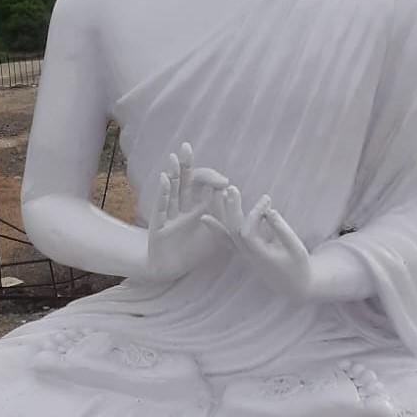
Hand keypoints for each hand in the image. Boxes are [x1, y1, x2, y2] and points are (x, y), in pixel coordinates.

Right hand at [147, 142, 228, 281]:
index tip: (225, 184)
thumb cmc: (195, 251)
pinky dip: (163, 192)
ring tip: (174, 157)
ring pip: (172, 189)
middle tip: (186, 147)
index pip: (204, 185)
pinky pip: (161, 206)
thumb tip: (257, 215)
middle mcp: (183, 206)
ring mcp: (170, 214)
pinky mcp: (159, 224)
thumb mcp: (219, 237)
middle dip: (186, 164)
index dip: (212, 179)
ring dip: (173, 172)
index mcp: (199, 207)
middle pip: (185, 180)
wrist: (170, 269)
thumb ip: (232, 224)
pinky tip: (165, 179)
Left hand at [203, 186, 312, 301]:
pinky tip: (207, 217)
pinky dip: (217, 228)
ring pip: (227, 235)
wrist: (295, 287)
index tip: (267, 199)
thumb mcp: (295, 247)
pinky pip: (227, 241)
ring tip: (216, 195)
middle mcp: (248, 256)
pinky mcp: (244, 254)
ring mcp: (244, 256)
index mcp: (260, 256)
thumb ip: (282, 230)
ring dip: (221, 215)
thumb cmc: (299, 266)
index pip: (248, 232)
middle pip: (233, 231)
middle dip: (232, 209)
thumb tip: (269, 211)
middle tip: (231, 188)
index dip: (255, 213)